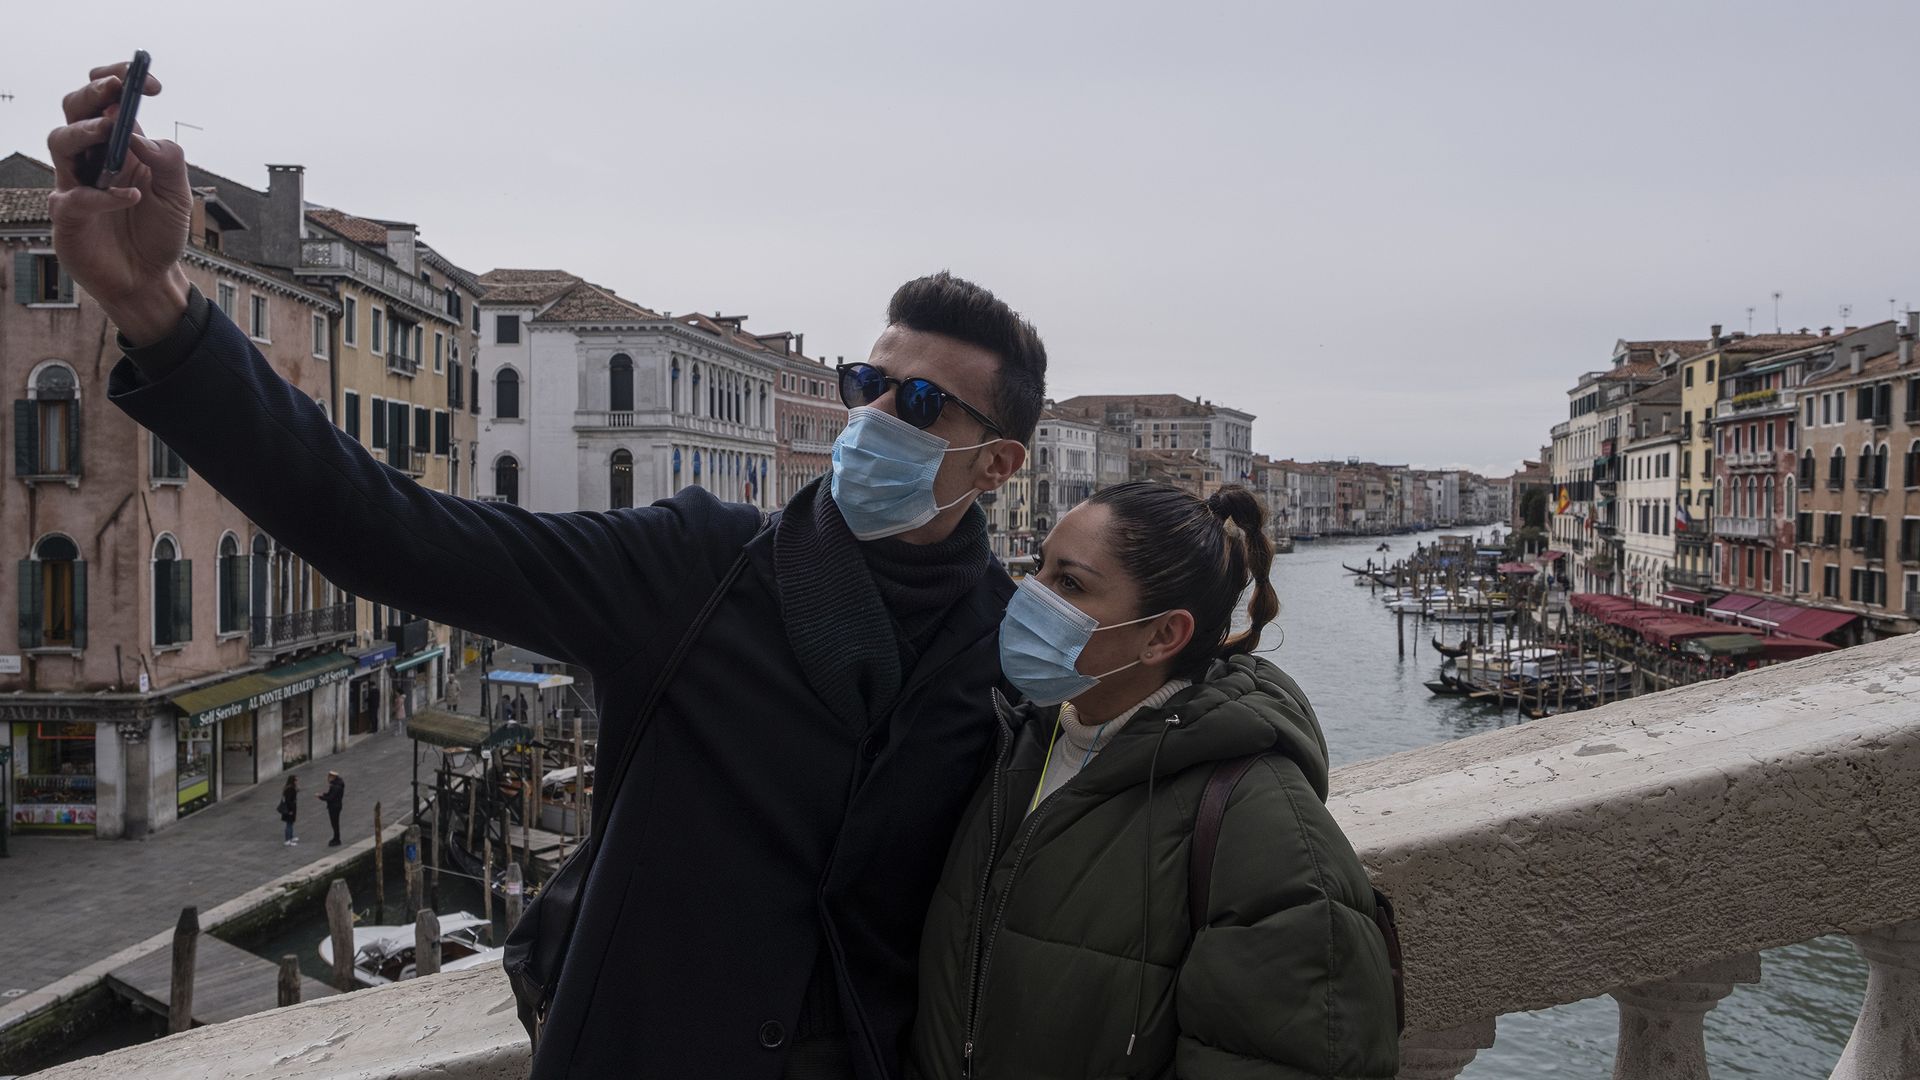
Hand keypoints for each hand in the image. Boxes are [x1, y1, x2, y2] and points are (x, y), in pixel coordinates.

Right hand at [47, 61, 191, 344]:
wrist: (150, 279)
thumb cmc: (160, 232)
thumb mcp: (179, 196)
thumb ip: (168, 160)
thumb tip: (138, 133)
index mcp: (120, 145)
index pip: (108, 98)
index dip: (122, 81)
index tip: (150, 82)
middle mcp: (92, 158)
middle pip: (75, 108)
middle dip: (93, 92)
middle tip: (117, 90)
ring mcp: (76, 184)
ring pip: (59, 141)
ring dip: (85, 131)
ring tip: (112, 131)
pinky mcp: (68, 217)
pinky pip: (75, 197)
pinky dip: (103, 195)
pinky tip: (132, 197)